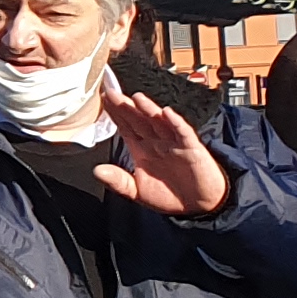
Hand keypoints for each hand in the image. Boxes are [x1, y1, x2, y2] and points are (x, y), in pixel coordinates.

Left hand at [93, 87, 231, 216]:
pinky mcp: (191, 149)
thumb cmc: (170, 195)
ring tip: (136, 98)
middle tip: (112, 92)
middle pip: (139, 120)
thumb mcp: (138, 192)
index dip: (115, 114)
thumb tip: (96, 171)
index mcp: (142, 149)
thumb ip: (119, 181)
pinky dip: (176, 123)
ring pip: (159, 122)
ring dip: (149, 110)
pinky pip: (183, 133)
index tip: (103, 100)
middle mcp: (157, 142)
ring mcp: (174, 143)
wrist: (199, 205)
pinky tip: (167, 113)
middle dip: (126, 107)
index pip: (126, 127)